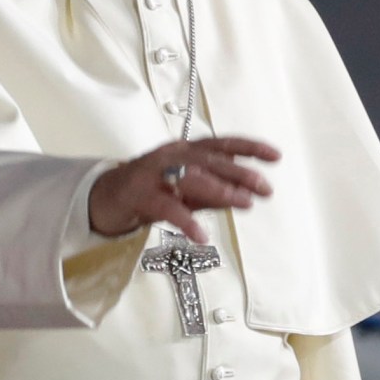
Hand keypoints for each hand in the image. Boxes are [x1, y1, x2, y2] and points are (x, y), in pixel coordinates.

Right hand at [88, 136, 279, 245]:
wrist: (104, 197)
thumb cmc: (150, 191)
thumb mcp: (185, 190)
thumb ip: (212, 192)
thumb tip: (245, 196)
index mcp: (184, 150)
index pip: (221, 144)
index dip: (249, 148)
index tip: (275, 156)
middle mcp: (171, 155)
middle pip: (211, 160)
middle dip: (241, 173)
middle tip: (265, 188)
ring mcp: (153, 173)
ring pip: (192, 178)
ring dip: (221, 191)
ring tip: (244, 204)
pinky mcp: (139, 194)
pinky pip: (167, 207)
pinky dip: (186, 221)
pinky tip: (202, 235)